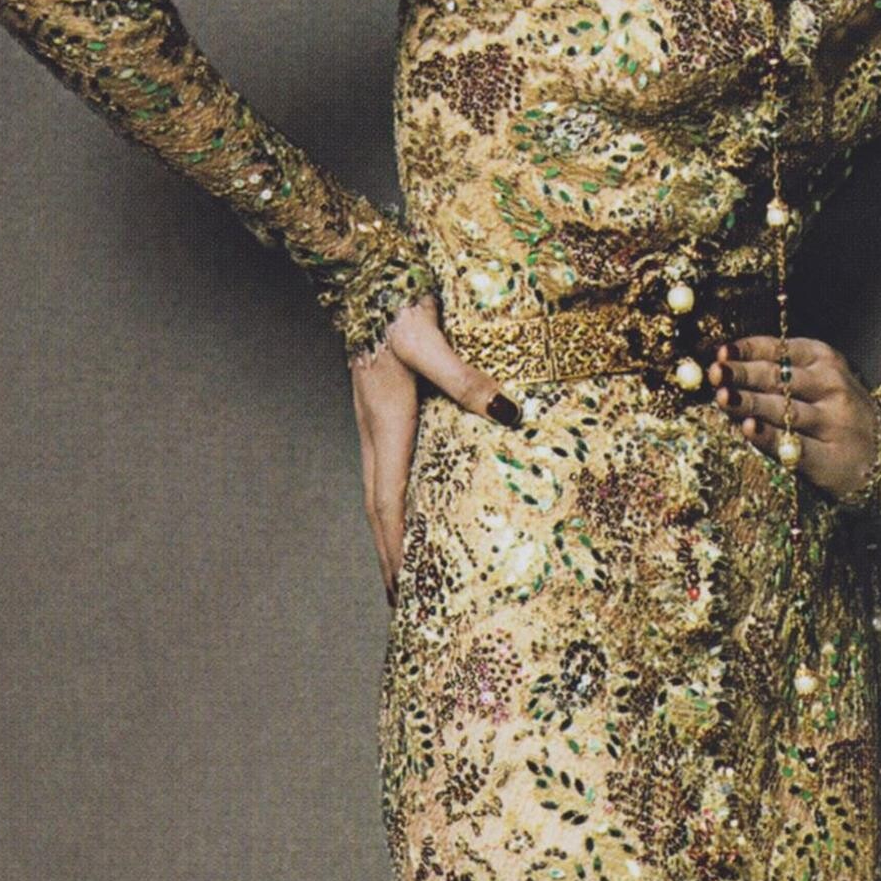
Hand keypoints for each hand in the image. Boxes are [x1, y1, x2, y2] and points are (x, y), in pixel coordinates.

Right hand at [351, 295, 516, 600]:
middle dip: (390, 558)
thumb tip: (511, 413)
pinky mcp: (385, 417)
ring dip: (390, 537)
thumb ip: (468, 379)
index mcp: (386, 427)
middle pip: (379, 512)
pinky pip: (387, 476)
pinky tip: (412, 514)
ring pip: (379, 496)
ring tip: (403, 572)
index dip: (397, 550)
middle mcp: (375, 435)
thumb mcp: (435, 341)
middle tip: (402, 602)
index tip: (402, 591)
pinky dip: (394, 508)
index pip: (389, 504)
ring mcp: (376, 428)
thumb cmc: (401, 308)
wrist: (370, 277)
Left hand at [712, 333, 880, 503]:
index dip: (748, 350)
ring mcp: (832, 422)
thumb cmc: (839, 415)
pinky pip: (792, 444)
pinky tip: (748, 429)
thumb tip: (727, 365)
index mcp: (825, 360)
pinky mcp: (828, 457)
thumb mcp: (821, 381)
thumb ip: (782, 371)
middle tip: (715, 373)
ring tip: (723, 396)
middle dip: (743, 374)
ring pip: (783, 409)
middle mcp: (831, 386)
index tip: (721, 352)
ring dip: (750, 402)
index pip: (781, 349)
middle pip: (779, 377)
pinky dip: (769, 437)